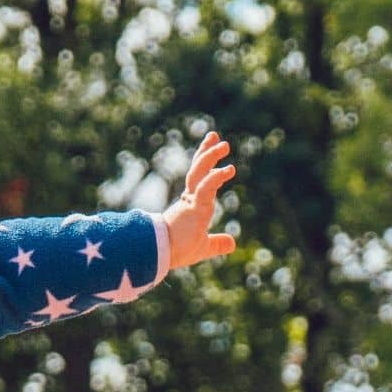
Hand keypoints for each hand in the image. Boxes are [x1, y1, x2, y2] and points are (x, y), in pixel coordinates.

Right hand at [161, 131, 237, 270]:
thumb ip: (216, 243)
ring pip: (200, 173)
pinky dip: (216, 177)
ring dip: (211, 156)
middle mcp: (189, 199)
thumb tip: (232, 243)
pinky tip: (228, 169)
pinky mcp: (193, 207)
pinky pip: (205, 187)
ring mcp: (190, 202)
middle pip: (197, 169)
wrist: (159, 256)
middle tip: (214, 136)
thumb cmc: (176, 252)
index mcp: (190, 205)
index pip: (198, 179)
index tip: (212, 149)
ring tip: (224, 144)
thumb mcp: (202, 247)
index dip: (205, 164)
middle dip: (206, 151)